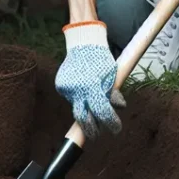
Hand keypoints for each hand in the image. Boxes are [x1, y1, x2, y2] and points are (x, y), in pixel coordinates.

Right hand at [55, 22, 125, 139]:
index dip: (111, 124)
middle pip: (83, 120)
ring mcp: (67, 88)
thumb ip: (114, 93)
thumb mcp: (113, 76)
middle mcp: (78, 89)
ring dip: (85, 110)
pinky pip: (71, 98)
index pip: (103, 113)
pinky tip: (81, 86)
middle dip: (91, 130)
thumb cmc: (101, 60)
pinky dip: (77, 97)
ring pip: (77, 108)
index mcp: (94, 86)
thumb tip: (118, 108)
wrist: (83, 44)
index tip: (116, 129)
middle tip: (97, 134)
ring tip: (90, 99)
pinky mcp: (60, 86)